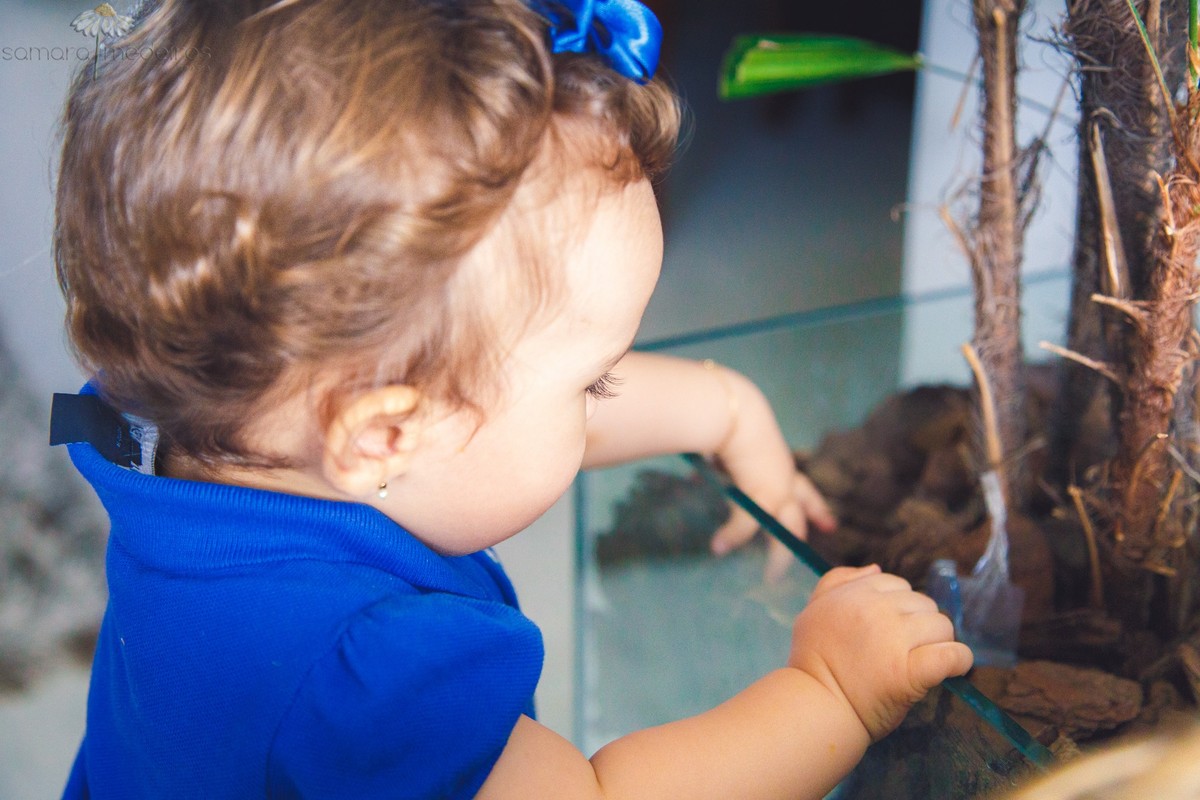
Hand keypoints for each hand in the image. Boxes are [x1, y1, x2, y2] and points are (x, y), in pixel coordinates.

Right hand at [706, 367, 836, 580]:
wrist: (734, 413)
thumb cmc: (730, 418)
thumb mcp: (733, 441)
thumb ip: (727, 457)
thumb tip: (710, 459)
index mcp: (780, 465)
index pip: (803, 490)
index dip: (815, 507)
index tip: (829, 524)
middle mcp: (784, 479)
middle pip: (801, 514)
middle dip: (809, 536)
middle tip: (816, 558)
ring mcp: (777, 489)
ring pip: (785, 531)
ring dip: (777, 556)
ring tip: (771, 576)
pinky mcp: (762, 496)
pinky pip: (746, 525)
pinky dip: (732, 537)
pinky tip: (719, 547)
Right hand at [787, 565, 973, 740]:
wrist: (815, 707)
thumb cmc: (813, 662)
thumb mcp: (814, 610)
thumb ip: (838, 581)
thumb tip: (875, 567)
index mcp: (854, 594)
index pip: (897, 585)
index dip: (899, 607)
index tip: (892, 629)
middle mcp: (875, 611)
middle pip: (923, 603)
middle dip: (919, 625)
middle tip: (905, 649)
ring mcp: (894, 640)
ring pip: (942, 626)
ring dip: (938, 642)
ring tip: (922, 661)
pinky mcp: (912, 671)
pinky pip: (953, 655)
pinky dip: (959, 661)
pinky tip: (952, 669)